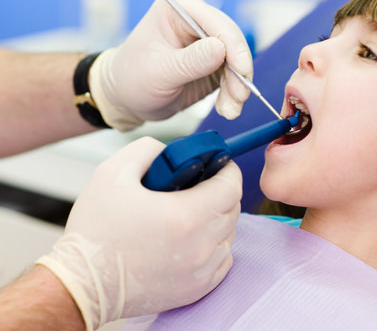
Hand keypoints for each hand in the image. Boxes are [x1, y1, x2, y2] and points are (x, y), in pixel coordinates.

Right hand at [36, 137, 241, 329]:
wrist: (83, 283)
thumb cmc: (95, 230)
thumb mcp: (113, 172)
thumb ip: (148, 150)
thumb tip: (171, 152)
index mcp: (185, 215)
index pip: (232, 187)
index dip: (228, 170)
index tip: (221, 164)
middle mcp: (200, 245)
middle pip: (232, 210)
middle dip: (222, 191)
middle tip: (202, 185)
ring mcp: (201, 270)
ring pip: (228, 235)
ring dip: (217, 219)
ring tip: (192, 212)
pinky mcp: (196, 288)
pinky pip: (222, 259)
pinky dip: (214, 244)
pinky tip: (192, 238)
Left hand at [89, 0, 252, 130]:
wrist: (126, 100)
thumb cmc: (132, 79)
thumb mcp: (159, 72)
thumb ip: (190, 61)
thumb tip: (221, 48)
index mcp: (176, 11)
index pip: (214, 22)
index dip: (233, 45)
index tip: (242, 70)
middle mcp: (194, 23)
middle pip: (231, 40)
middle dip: (239, 71)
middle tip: (240, 96)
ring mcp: (206, 45)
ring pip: (236, 61)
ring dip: (237, 87)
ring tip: (230, 110)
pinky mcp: (212, 65)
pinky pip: (232, 77)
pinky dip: (232, 95)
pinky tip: (226, 109)